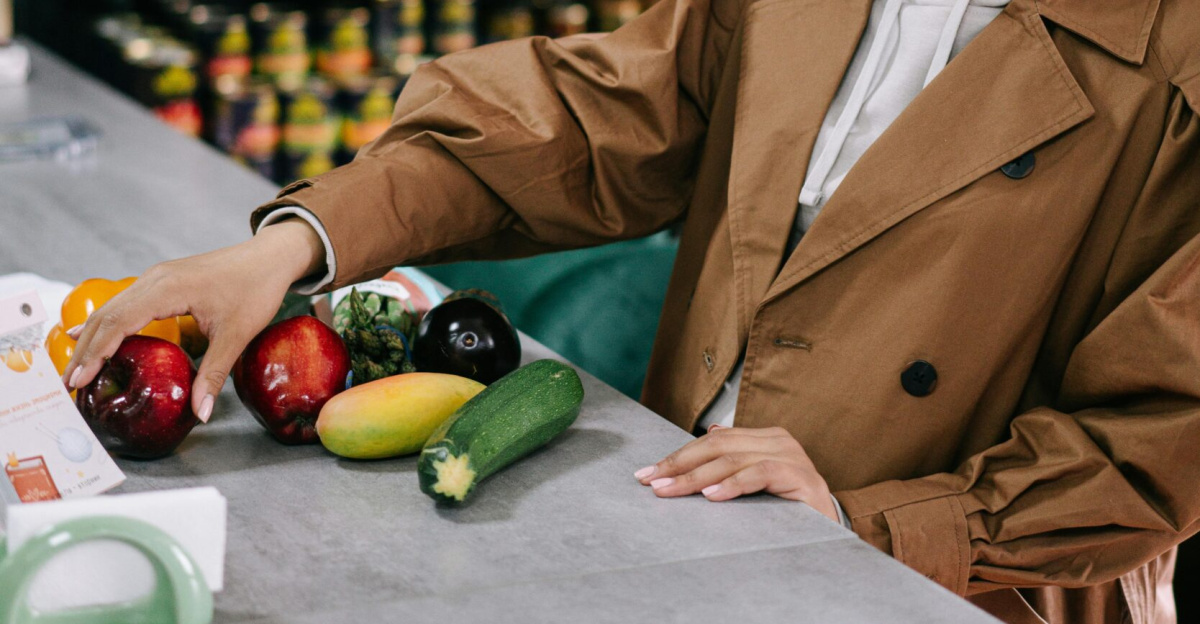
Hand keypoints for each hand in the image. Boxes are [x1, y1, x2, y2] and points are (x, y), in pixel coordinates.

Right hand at [62, 219, 325, 422]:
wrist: (271, 256)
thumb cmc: (256, 289)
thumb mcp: (237, 335)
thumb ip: (213, 374)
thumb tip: (199, 414)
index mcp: (167, 289)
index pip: (118, 322)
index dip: (95, 352)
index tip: (79, 379)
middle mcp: (154, 279)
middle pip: (107, 315)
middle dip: (85, 350)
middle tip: (68, 384)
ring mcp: (156, 277)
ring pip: (112, 307)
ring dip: (92, 337)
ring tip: (76, 368)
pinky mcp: (163, 280)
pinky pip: (125, 302)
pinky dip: (106, 322)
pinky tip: (86, 333)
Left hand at [634, 425, 838, 522]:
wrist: (832, 532)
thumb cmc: (790, 509)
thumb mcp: (756, 481)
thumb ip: (735, 459)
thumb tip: (710, 431)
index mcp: (765, 437)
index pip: (713, 440)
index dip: (679, 456)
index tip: (648, 474)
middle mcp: (778, 440)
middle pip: (718, 446)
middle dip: (679, 465)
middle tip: (651, 481)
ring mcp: (791, 456)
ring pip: (732, 459)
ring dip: (696, 477)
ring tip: (671, 491)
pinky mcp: (800, 476)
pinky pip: (759, 474)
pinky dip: (732, 485)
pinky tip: (711, 496)